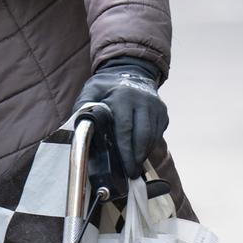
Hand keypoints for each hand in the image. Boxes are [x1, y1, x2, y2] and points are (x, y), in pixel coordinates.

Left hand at [74, 57, 168, 195]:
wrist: (131, 70)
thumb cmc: (106, 86)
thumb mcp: (91, 92)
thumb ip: (84, 109)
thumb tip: (79, 131)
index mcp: (123, 97)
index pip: (125, 128)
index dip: (125, 150)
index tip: (125, 166)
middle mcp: (143, 101)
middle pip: (143, 135)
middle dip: (137, 157)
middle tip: (131, 173)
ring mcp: (156, 106)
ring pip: (153, 136)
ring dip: (144, 153)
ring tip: (135, 166)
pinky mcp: (163, 112)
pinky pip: (158, 133)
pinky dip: (150, 145)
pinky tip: (141, 152)